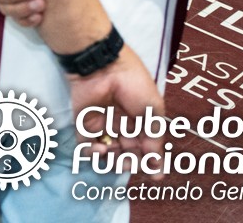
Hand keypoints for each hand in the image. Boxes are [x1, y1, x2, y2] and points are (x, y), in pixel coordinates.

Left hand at [68, 45, 167, 176]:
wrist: (104, 67)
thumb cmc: (134, 85)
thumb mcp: (153, 110)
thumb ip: (154, 137)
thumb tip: (158, 163)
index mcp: (141, 121)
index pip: (146, 147)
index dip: (151, 161)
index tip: (156, 175)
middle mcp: (122, 125)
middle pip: (128, 153)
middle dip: (132, 162)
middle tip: (134, 163)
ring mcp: (103, 126)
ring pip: (109, 154)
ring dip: (114, 160)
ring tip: (117, 155)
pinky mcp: (85, 125)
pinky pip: (87, 147)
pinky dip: (94, 153)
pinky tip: (102, 148)